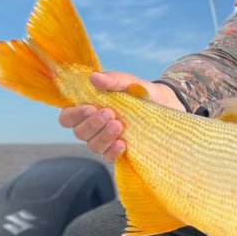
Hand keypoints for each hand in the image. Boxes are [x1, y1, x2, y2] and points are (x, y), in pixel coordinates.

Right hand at [58, 71, 183, 162]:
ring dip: (103, 137)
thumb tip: (94, 78)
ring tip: (119, 126)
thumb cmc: (143, 93)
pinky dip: (113, 152)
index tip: (91, 108)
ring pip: (93, 146)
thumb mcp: (131, 83)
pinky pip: (108, 158)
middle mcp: (95, 126)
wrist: (168, 105)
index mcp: (90, 108)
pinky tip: (123, 144)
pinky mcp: (120, 151)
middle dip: (93, 124)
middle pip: (80, 132)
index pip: (68, 117)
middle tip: (110, 114)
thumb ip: (114, 80)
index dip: (74, 115)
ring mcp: (106, 140)